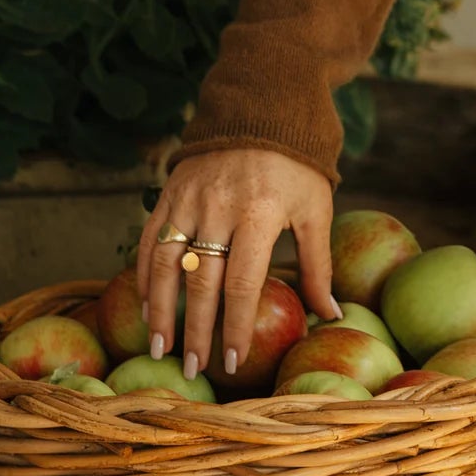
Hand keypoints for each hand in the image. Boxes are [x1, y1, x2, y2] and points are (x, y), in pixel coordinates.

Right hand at [137, 149, 342, 385]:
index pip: (242, 283)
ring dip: (160, 309)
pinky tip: (146, 305)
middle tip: (192, 368)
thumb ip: (318, 264)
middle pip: (201, 280)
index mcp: (260, 213)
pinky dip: (144, 275)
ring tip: (160, 346)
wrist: (262, 107)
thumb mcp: (316, 210)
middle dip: (195, 330)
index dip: (235, 326)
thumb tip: (332, 315)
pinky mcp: (170, 190)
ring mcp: (190, 198)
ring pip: (165, 262)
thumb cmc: (297, 166)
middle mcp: (220, 207)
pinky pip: (150, 239)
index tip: (233, 361)